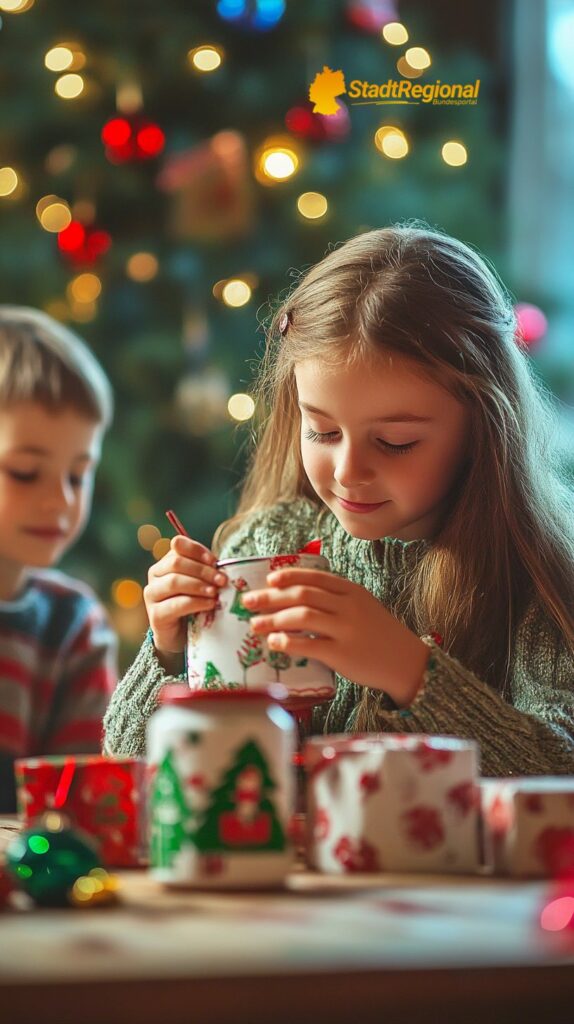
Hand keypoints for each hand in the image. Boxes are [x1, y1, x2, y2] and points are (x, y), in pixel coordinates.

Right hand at [144, 535, 227, 663]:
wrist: (180, 636)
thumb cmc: (193, 605)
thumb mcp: (201, 584)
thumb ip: (207, 571)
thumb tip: (225, 565)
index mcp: (166, 562)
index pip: (178, 546)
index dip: (197, 550)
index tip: (215, 561)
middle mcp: (155, 575)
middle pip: (177, 563)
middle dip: (203, 570)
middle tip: (222, 580)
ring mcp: (152, 595)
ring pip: (174, 582)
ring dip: (199, 585)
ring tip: (216, 592)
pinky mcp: (155, 615)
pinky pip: (176, 604)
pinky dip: (195, 602)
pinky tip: (210, 604)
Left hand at [242, 568, 429, 705]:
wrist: (405, 661)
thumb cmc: (379, 634)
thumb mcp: (362, 606)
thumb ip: (336, 598)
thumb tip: (296, 597)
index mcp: (351, 591)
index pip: (314, 577)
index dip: (288, 576)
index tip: (269, 579)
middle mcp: (348, 606)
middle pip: (302, 595)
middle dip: (270, 597)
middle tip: (249, 602)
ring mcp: (345, 629)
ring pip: (302, 616)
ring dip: (273, 619)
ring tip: (255, 625)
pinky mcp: (342, 654)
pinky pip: (309, 645)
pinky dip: (287, 642)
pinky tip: (274, 643)